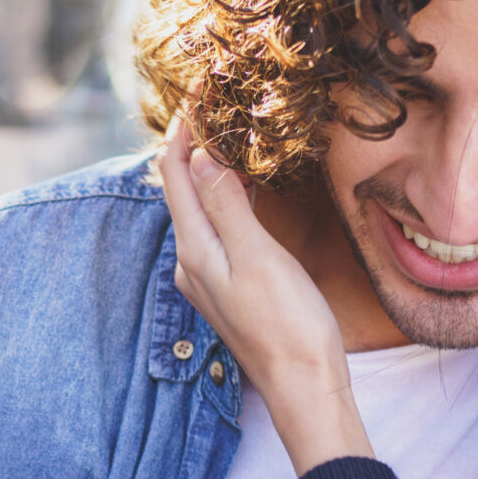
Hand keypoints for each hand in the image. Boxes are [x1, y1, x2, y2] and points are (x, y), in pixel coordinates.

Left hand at [157, 120, 371, 473]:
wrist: (304, 386)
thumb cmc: (287, 325)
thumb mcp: (257, 257)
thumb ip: (226, 207)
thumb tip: (198, 158)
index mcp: (195, 250)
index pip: (174, 175)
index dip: (181, 130)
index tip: (199, 92)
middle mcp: (192, 263)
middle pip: (180, 190)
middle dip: (191, 145)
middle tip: (214, 105)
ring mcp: (209, 278)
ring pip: (198, 210)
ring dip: (208, 172)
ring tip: (227, 136)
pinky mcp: (231, 288)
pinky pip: (217, 230)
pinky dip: (224, 200)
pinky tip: (244, 193)